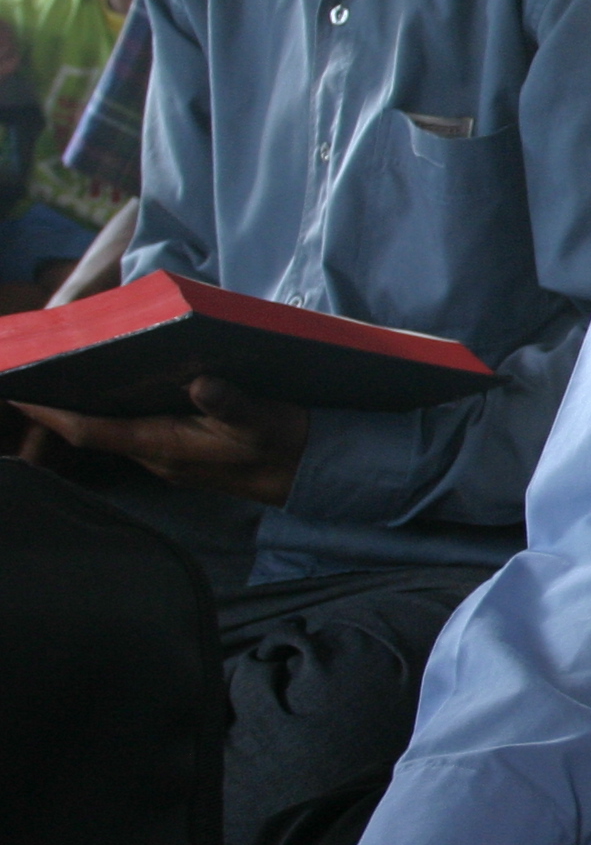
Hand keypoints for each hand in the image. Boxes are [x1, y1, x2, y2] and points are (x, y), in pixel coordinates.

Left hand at [15, 374, 308, 503]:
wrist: (308, 473)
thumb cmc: (285, 445)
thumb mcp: (266, 420)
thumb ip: (234, 404)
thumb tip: (200, 384)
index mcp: (165, 446)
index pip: (91, 431)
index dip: (51, 412)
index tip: (17, 390)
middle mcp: (155, 455)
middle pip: (89, 431)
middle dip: (55, 405)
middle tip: (25, 371)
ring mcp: (164, 456)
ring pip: (106, 431)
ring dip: (80, 407)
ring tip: (56, 374)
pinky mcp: (177, 451)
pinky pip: (127, 430)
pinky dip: (109, 410)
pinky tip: (110, 387)